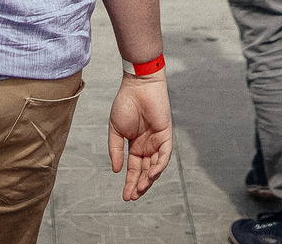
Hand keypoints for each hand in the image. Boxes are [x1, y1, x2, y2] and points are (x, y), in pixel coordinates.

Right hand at [108, 73, 173, 200]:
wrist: (138, 86)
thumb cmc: (125, 104)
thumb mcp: (116, 130)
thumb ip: (115, 150)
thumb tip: (116, 170)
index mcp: (135, 145)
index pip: (134, 169)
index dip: (130, 182)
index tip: (125, 196)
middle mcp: (147, 146)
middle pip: (145, 171)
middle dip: (139, 185)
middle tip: (133, 197)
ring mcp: (157, 141)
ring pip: (155, 167)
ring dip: (149, 179)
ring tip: (141, 189)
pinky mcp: (166, 135)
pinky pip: (164, 155)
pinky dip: (159, 166)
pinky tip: (152, 175)